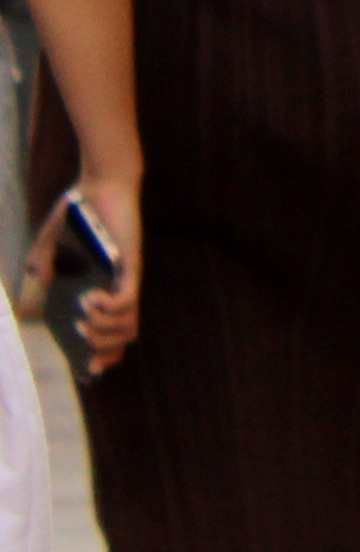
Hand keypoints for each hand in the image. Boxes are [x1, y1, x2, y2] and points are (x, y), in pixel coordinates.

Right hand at [23, 168, 141, 373]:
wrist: (97, 184)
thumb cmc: (79, 213)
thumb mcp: (51, 243)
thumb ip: (43, 263)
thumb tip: (37, 280)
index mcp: (104, 288)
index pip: (113, 331)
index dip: (104, 354)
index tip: (88, 368)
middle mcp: (119, 287)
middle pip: (124, 337)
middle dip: (102, 349)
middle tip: (81, 338)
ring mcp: (126, 278)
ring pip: (128, 325)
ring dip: (103, 330)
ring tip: (84, 315)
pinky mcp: (130, 265)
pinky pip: (128, 299)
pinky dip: (108, 308)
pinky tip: (90, 298)